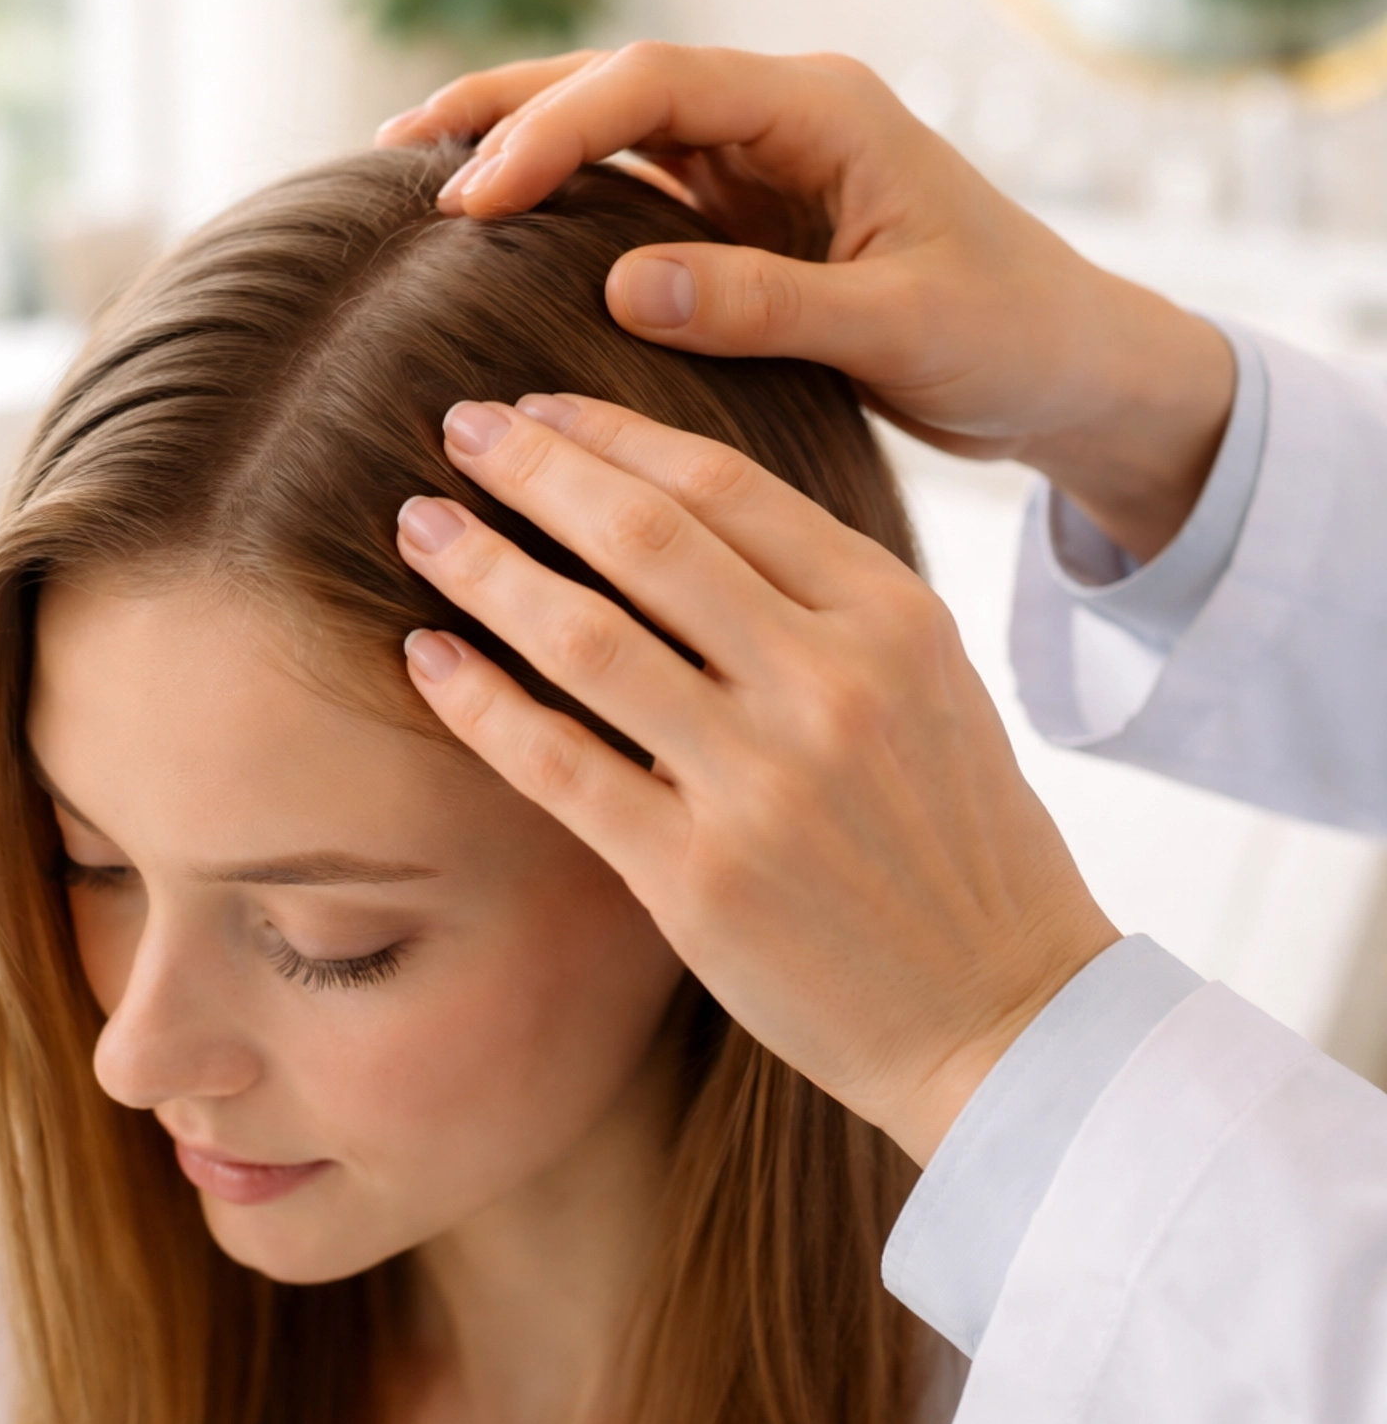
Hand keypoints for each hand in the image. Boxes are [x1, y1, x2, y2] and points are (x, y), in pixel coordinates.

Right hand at [377, 45, 1233, 561]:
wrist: (1072, 367)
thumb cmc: (1010, 335)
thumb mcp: (899, 326)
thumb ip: (766, 304)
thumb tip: (623, 283)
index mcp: (822, 108)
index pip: (653, 85)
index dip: (552, 129)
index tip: (470, 199)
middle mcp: (781, 115)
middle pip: (614, 82)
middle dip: (504, 110)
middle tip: (391, 160)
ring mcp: (761, 162)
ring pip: (615, 130)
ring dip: (521, 147)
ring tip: (411, 182)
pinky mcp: (749, 216)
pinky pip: (636, 192)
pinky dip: (563, 202)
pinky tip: (496, 233)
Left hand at [394, 393, 1116, 1166]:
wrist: (1003, 1015)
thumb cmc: (957, 843)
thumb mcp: (930, 685)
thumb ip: (826, 599)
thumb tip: (684, 513)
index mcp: (891, 616)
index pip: (724, 485)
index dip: (614, 432)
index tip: (538, 407)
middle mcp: (828, 681)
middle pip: (645, 534)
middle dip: (534, 467)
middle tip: (455, 427)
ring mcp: (762, 781)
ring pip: (587, 636)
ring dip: (484, 566)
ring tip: (419, 524)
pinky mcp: (699, 879)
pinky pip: (560, 765)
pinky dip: (481, 702)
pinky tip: (428, 657)